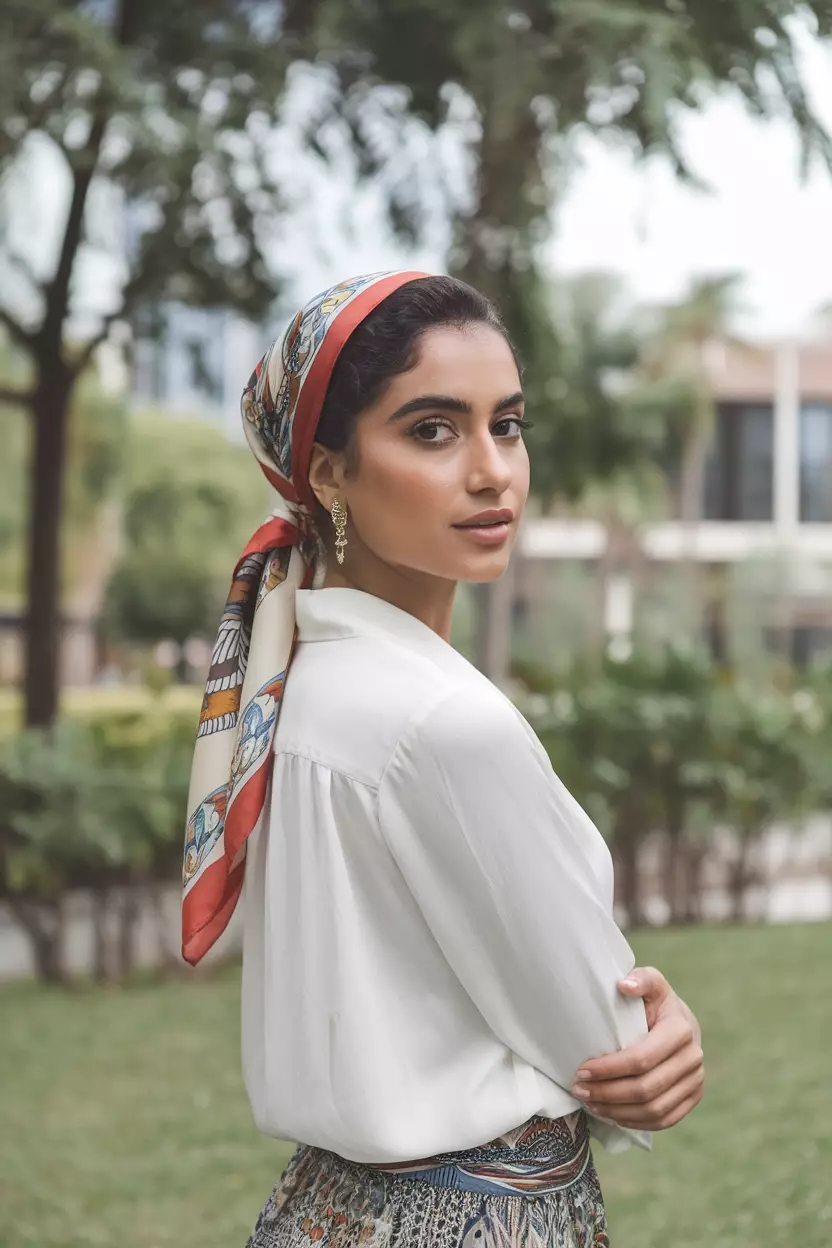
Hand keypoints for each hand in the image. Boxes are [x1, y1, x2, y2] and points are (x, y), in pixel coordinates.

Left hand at [571, 966, 703, 1130]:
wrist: (681, 1021)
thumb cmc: (655, 1002)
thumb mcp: (650, 983)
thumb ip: (641, 979)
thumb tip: (624, 985)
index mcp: (681, 1030)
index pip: (641, 1059)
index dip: (609, 1069)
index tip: (581, 1071)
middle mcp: (693, 1058)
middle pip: (646, 1089)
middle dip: (608, 1093)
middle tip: (579, 1091)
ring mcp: (696, 1081)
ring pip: (654, 1110)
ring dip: (617, 1111)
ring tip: (590, 1104)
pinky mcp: (693, 1097)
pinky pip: (665, 1120)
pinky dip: (635, 1122)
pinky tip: (612, 1114)